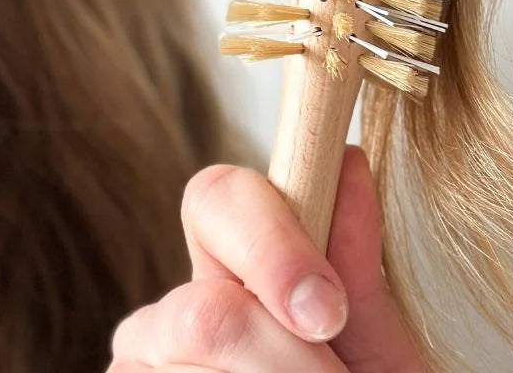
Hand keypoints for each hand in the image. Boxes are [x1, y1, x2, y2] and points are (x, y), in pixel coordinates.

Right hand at [108, 145, 426, 371]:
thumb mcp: (373, 348)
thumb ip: (355, 266)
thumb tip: (349, 160)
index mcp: (233, 267)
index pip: (218, 198)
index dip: (270, 243)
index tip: (325, 311)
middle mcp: (171, 313)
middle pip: (203, 311)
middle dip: (280, 359)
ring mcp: (139, 370)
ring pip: (191, 356)